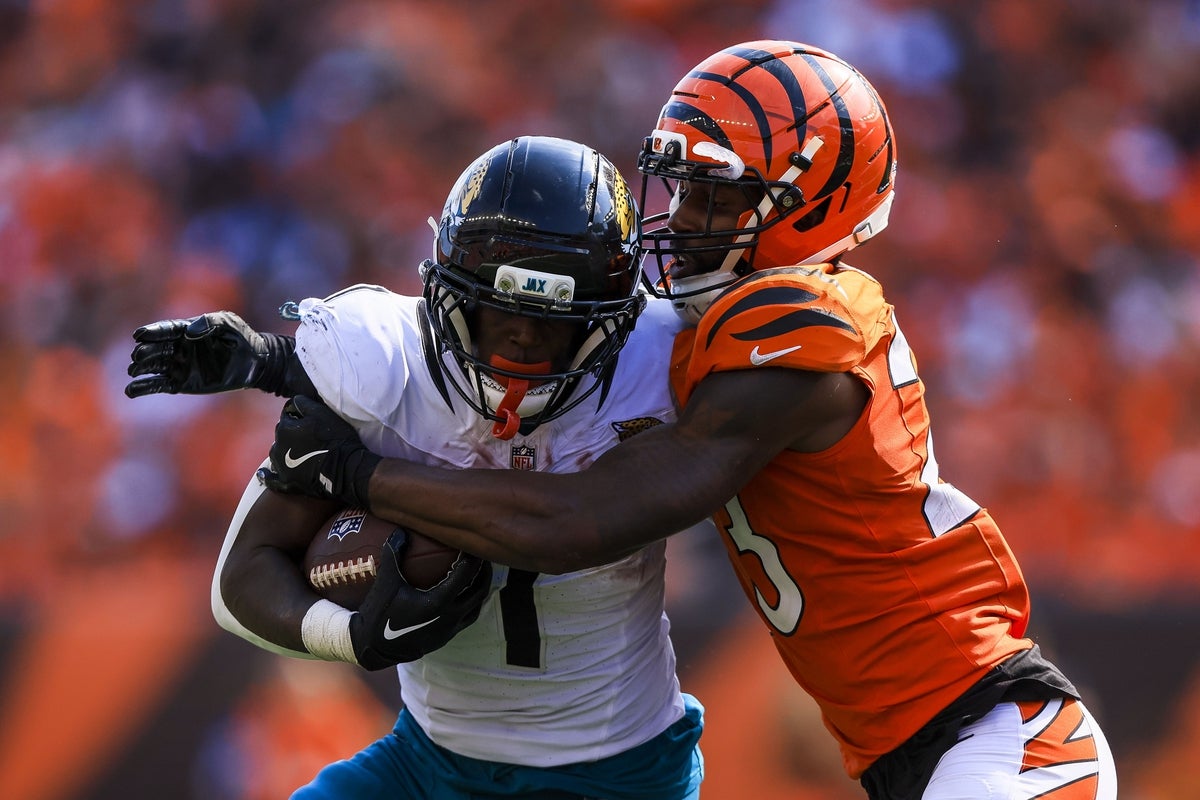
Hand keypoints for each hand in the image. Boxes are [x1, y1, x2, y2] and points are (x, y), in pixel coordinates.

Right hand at [125, 311, 294, 397]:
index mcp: (187, 330)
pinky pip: (160, 385)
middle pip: (156, 349)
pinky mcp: (181, 383)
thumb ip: (210, 322)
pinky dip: (145, 388)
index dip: (152, 332)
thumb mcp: (229, 324)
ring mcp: (179, 366)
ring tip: (133, 371)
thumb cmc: (242, 339)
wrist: (255, 363)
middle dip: (145, 352)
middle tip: (137, 356)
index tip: (139, 335)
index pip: (165, 330)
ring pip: (154, 366)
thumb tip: (189, 331)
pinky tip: (131, 391)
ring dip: (141, 369)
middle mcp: (179, 347)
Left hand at [259, 395, 381, 508]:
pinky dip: (268, 476)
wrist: (344, 469)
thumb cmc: (335, 439)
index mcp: (285, 428)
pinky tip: (265, 474)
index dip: (299, 416)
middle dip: (291, 432)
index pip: (287, 415)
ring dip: (284, 450)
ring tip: (299, 452)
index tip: (311, 419)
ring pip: (276, 453)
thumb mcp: (322, 413)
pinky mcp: (286, 482)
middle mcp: (277, 446)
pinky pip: (271, 479)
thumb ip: (304, 403)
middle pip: (281, 434)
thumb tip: (294, 402)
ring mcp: (280, 466)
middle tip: (309, 436)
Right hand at [350, 528, 492, 669]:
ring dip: (479, 589)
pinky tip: (462, 593)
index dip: (472, 557)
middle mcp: (450, 617)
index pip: (466, 574)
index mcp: (439, 602)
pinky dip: (470, 603)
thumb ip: (393, 553)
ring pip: (476, 607)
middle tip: (481, 556)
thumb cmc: (379, 613)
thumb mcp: (385, 581)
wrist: (373, 648)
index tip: (471, 544)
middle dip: (484, 571)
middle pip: (480, 590)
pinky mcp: (446, 638)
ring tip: (477, 573)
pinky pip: (467, 618)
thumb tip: (402, 531)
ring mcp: (450, 630)